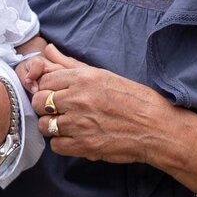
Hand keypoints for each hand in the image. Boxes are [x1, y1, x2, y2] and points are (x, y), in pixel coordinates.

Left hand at [18, 43, 182, 167]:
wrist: (156, 128)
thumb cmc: (134, 99)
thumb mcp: (104, 75)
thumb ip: (71, 64)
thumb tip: (48, 50)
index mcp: (84, 78)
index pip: (45, 79)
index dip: (47, 87)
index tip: (55, 93)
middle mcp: (78, 99)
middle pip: (40, 102)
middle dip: (44, 106)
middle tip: (57, 109)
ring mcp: (80, 124)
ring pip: (45, 125)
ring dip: (52, 126)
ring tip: (66, 124)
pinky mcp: (84, 146)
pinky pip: (56, 145)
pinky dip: (62, 143)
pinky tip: (73, 137)